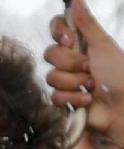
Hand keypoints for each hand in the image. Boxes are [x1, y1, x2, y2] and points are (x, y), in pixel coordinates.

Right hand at [44, 0, 123, 146]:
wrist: (123, 106)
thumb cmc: (119, 74)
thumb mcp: (103, 45)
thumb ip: (87, 23)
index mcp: (81, 44)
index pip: (57, 29)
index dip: (58, 33)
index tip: (69, 40)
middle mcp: (71, 60)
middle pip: (49, 54)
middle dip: (71, 63)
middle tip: (89, 68)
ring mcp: (66, 81)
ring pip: (51, 77)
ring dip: (74, 82)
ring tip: (92, 86)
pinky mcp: (64, 100)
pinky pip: (54, 96)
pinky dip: (73, 98)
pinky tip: (88, 99)